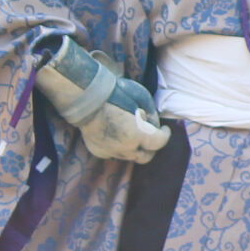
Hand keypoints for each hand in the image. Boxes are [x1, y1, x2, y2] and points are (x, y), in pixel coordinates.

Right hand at [35, 40, 169, 163]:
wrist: (84, 97)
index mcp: (137, 135)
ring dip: (135, 148)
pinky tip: (117, 135)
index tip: (165, 130)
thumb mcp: (141, 97)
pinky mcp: (98, 151)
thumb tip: (154, 125)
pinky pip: (114, 154)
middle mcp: (124, 148)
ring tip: (133, 133)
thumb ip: (151, 114)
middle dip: (151, 147)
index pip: (159, 143)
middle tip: (152, 136)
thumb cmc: (115, 93)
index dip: (165, 135)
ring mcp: (109, 151)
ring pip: (129, 156)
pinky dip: (119, 148)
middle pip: (145, 157)